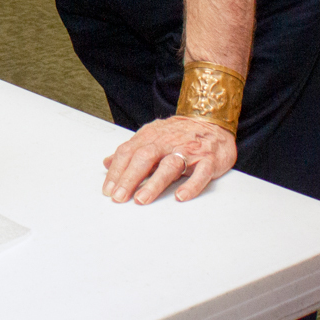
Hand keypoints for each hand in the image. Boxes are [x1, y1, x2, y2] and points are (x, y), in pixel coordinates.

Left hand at [101, 116, 237, 203]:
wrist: (212, 121)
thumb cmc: (179, 133)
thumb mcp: (151, 137)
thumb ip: (130, 151)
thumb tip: (107, 163)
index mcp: (151, 137)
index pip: (129, 152)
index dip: (117, 170)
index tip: (108, 189)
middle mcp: (168, 142)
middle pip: (145, 158)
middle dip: (129, 178)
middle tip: (119, 197)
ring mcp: (189, 151)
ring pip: (169, 166)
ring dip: (154, 183)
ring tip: (141, 199)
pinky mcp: (208, 160)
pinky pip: (200, 173)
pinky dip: (191, 185)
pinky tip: (180, 196)